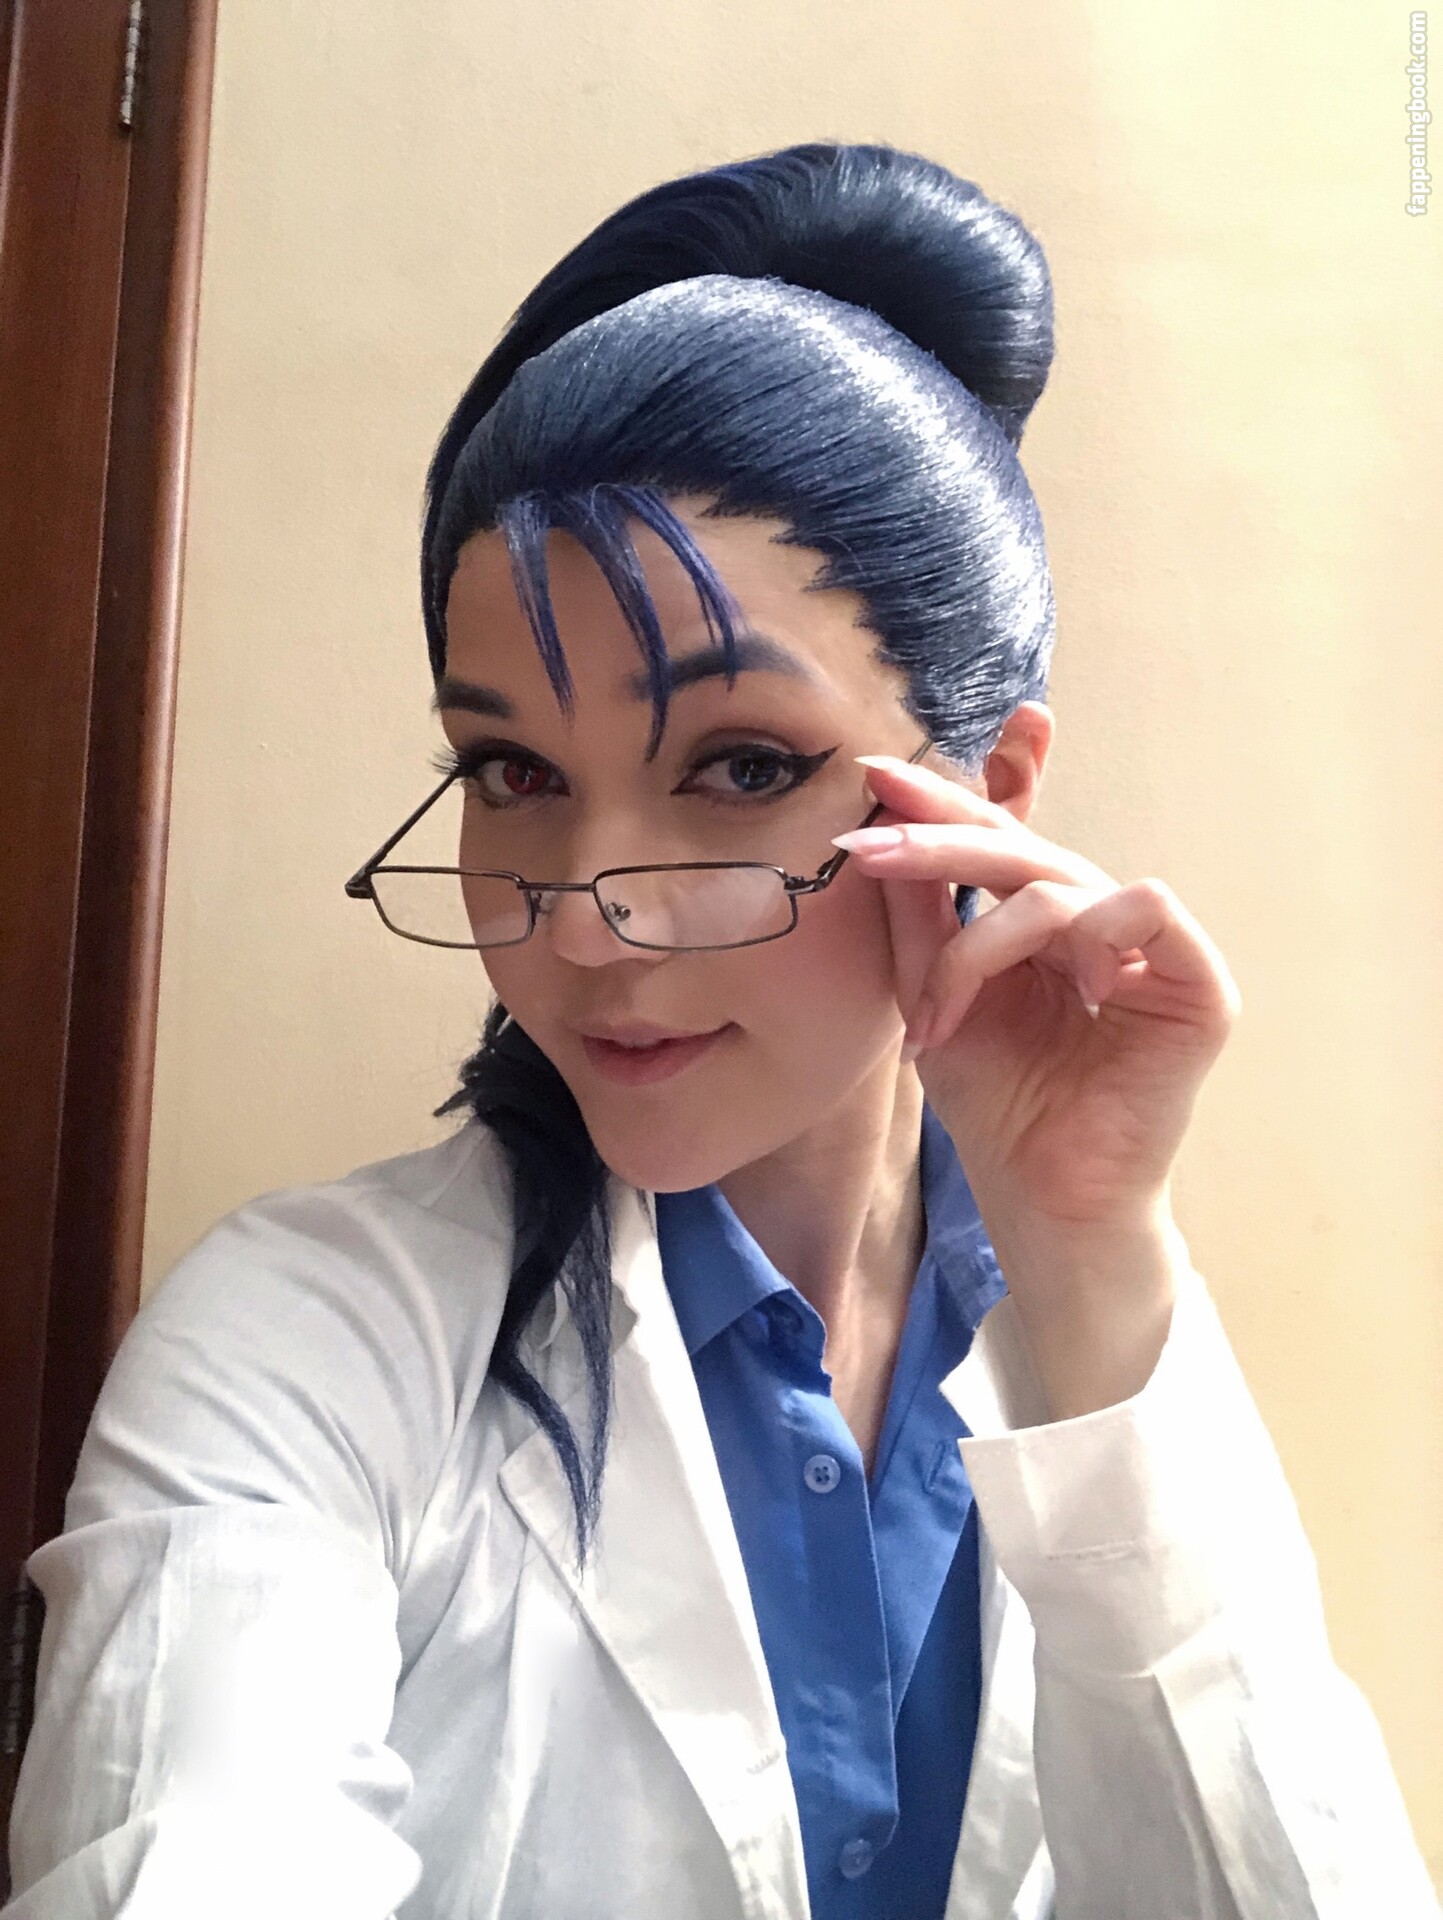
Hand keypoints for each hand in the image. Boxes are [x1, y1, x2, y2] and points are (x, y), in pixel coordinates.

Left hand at [834, 754, 1242, 1253]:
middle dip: (941, 838)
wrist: (1044, 1200)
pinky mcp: (1197, 986)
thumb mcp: (932, 999)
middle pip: (1022, 849)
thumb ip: (920, 918)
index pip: (999, 837)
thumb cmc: (998, 1107)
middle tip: (873, 844)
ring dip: (982, 943)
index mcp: (1044, 921)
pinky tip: (1069, 983)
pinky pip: (1148, 908)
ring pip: (1062, 886)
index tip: (873, 773)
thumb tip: (883, 825)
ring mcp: (1152, 950)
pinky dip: (1092, 935)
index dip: (944, 798)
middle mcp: (1098, 922)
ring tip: (937, 1014)